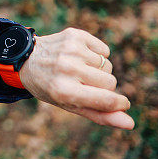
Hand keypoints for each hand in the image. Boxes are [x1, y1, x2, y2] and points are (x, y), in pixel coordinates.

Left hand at [19, 28, 134, 129]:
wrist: (27, 59)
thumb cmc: (50, 87)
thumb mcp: (70, 105)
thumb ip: (101, 115)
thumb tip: (131, 124)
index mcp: (64, 90)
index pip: (108, 99)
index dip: (120, 103)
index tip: (122, 104)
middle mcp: (67, 68)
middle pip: (110, 82)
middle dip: (102, 86)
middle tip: (81, 84)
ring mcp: (71, 49)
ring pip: (108, 65)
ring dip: (97, 70)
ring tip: (77, 69)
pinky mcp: (75, 35)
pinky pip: (104, 50)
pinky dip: (96, 55)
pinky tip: (78, 56)